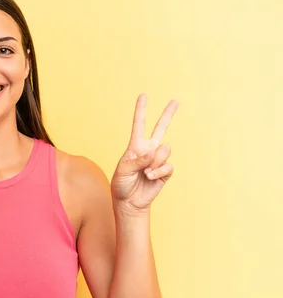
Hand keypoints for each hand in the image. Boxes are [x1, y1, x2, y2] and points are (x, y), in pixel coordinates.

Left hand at [111, 94, 178, 212]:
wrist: (129, 201)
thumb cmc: (122, 184)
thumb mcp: (123, 170)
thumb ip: (138, 160)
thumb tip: (154, 154)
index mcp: (136, 146)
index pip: (139, 125)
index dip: (141, 110)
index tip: (143, 96)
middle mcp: (148, 149)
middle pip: (160, 128)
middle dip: (168, 114)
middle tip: (176, 101)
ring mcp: (158, 160)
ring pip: (165, 150)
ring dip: (154, 162)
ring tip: (145, 172)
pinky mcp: (165, 171)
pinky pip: (167, 165)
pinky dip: (158, 171)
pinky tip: (150, 177)